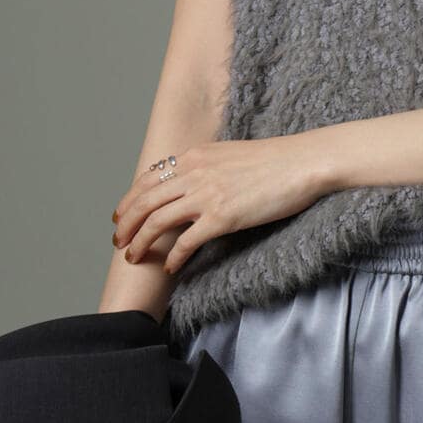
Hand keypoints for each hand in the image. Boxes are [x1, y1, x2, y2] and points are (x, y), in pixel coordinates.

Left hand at [111, 137, 328, 275]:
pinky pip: (186, 242)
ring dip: (140, 243)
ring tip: (134, 257)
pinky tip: (170, 267)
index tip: (121, 217)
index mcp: (194, 156)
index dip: (128, 201)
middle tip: (119, 242)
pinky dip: (173, 257)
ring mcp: (206, 195)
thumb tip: (192, 184)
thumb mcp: (230, 154)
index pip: (147, 179)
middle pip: (144, 202)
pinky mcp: (221, 217)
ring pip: (156, 222)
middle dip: (126, 225)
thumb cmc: (275, 161)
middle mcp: (194, 173)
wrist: (302, 163)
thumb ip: (206, 167)